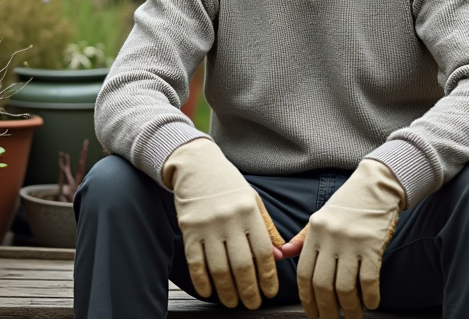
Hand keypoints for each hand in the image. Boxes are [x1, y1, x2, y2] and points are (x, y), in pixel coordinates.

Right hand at [163, 139, 283, 308]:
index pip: (263, 252)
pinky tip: (208, 292)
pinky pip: (195, 262)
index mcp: (249, 212)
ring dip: (226, 291)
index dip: (268, 277)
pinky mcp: (189, 230)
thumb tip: (279, 258)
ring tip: (232, 302)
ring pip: (219, 268)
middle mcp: (230, 219)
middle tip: (252, 304)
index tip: (270, 293)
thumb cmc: (228, 184)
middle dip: (249, 290)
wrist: (196, 164)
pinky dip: (202, 281)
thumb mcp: (253, 200)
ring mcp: (208, 225)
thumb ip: (266, 229)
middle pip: (242, 265)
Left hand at [285, 159, 405, 318]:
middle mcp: (330, 238)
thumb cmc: (348, 203)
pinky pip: (369, 279)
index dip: (307, 298)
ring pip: (345, 287)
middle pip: (322, 284)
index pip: (304, 273)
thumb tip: (282, 254)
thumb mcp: (320, 217)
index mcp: (315, 232)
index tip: (312, 313)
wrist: (377, 184)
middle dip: (326, 309)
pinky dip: (370, 297)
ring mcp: (352, 242)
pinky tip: (371, 303)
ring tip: (352, 317)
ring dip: (349, 309)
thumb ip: (302, 239)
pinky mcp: (373, 244)